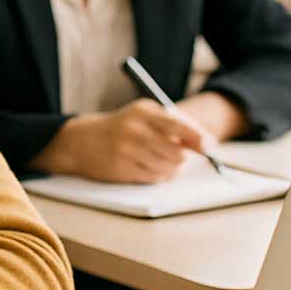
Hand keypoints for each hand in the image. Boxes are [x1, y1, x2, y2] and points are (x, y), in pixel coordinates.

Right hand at [37, 100, 210, 182]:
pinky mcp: (122, 169)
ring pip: (169, 167)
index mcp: (142, 112)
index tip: (209, 147)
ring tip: (155, 158)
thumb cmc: (121, 127)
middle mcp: (134, 130)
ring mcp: (127, 151)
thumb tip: (206, 143)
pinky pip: (155, 177)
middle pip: (178, 152)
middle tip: (171, 152)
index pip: (178, 126)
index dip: (198, 138)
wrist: (81, 141)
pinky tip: (145, 166)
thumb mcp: (143, 115)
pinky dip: (157, 174)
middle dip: (181, 156)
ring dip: (170, 167)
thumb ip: (173, 124)